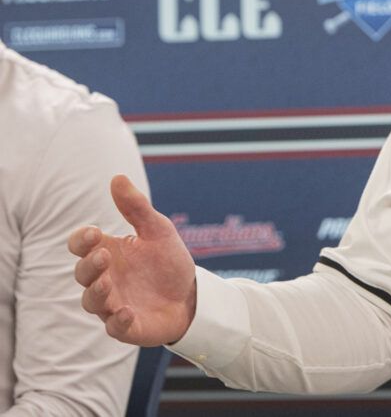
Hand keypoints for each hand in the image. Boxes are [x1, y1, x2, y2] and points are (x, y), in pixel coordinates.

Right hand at [69, 175, 196, 345]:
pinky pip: (115, 328)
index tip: (94, 233)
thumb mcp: (158, 231)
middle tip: (103, 256)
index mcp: (108, 253)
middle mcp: (105, 279)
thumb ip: (136, 208)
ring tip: (108, 282)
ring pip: (92, 302)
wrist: (193, 295)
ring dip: (97, 293)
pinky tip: (127, 312)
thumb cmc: (168, 262)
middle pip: (82, 273)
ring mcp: (113, 304)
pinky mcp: (128, 327)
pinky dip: (118, 322)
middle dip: (89, 265)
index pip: (81, 246)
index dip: (81, 240)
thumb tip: (117, 178)